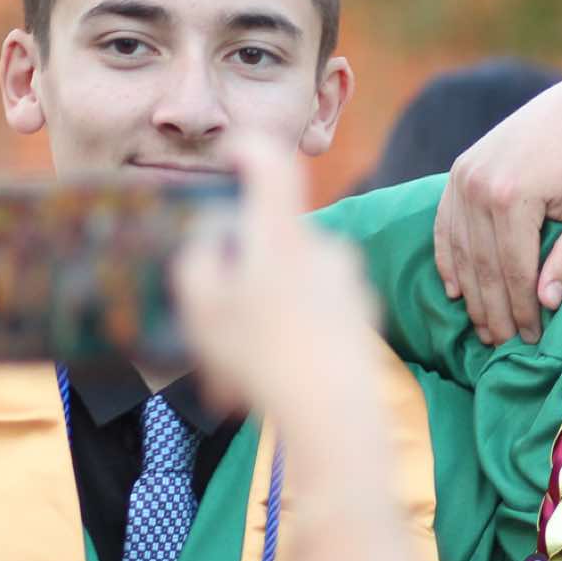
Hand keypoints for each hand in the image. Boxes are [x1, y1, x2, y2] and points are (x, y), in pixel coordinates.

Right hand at [173, 138, 382, 420]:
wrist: (333, 410)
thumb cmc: (260, 355)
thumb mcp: (203, 308)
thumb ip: (199, 261)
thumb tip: (212, 241)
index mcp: (283, 235)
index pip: (274, 164)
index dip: (250, 150)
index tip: (233, 155)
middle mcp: (323, 246)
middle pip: (273, 239)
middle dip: (238, 284)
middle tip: (211, 333)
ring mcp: (348, 278)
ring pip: (290, 285)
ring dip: (259, 320)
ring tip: (233, 376)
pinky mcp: (363, 310)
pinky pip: (314, 312)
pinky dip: (288, 337)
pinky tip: (267, 383)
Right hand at [433, 73, 561, 344]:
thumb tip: (547, 300)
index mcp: (513, 196)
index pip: (513, 271)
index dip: (522, 310)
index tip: (532, 339)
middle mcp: (478, 186)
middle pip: (483, 265)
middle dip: (494, 310)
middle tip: (504, 344)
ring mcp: (463, 177)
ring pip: (461, 251)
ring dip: (471, 294)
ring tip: (484, 327)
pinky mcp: (459, 171)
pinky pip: (445, 225)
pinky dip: (449, 260)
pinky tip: (456, 290)